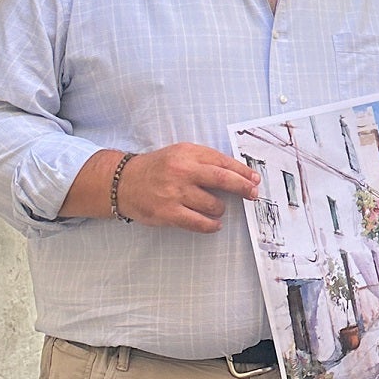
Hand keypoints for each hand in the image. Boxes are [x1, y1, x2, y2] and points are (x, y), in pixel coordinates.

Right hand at [116, 142, 259, 232]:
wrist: (124, 182)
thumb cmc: (157, 168)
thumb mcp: (180, 153)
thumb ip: (205, 160)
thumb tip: (236, 172)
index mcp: (188, 154)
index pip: (223, 162)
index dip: (242, 171)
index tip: (254, 178)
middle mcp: (183, 172)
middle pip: (223, 180)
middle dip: (243, 188)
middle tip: (253, 193)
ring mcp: (175, 193)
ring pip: (213, 204)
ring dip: (220, 208)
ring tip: (217, 208)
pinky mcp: (168, 213)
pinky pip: (199, 223)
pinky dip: (211, 225)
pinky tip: (215, 223)